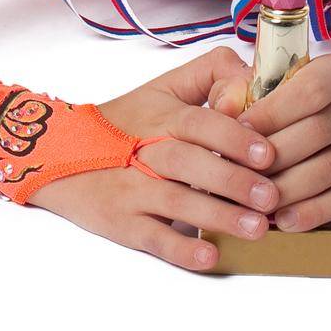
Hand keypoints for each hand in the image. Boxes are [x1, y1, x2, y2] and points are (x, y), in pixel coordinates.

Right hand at [27, 45, 281, 271]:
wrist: (58, 152)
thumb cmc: (126, 122)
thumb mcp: (163, 88)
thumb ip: (209, 75)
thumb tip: (253, 77)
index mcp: (161, 115)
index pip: (199, 122)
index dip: (233, 135)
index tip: (268, 153)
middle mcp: (146, 150)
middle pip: (189, 162)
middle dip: (232, 179)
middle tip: (271, 196)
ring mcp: (132, 189)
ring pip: (175, 201)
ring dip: (217, 215)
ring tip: (257, 228)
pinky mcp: (122, 222)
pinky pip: (152, 237)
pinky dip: (181, 249)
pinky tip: (210, 256)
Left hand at [209, 52, 330, 229]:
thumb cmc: (323, 110)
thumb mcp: (297, 90)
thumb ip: (259, 94)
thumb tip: (222, 106)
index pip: (309, 89)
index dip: (273, 112)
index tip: (238, 131)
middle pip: (319, 130)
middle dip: (276, 156)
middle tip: (241, 175)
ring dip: (290, 188)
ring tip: (257, 203)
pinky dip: (313, 211)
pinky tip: (286, 221)